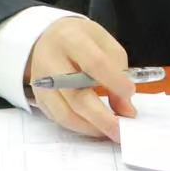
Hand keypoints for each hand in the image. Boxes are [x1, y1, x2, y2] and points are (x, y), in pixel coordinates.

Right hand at [26, 18, 137, 140]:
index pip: (94, 63)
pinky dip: (80, 126)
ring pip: (64, 113)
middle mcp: (50, 62)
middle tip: (123, 131)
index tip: (131, 93)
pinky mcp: (39, 98)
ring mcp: (40, 83)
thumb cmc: (83, 41)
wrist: (49, 39)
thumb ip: (120, 73)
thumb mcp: (106, 46)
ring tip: (113, 132)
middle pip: (76, 96)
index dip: (114, 81)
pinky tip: (97, 127)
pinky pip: (59, 118)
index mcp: (70, 40)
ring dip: (91, 127)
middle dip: (102, 118)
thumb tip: (126, 109)